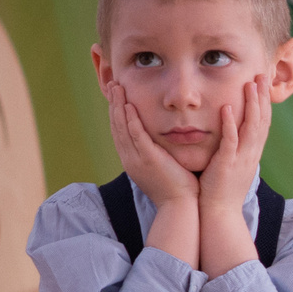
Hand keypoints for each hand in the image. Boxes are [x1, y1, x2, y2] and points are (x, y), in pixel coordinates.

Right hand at [104, 81, 199, 208]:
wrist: (180, 207)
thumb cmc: (176, 189)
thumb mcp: (162, 168)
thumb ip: (157, 154)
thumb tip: (160, 143)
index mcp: (133, 160)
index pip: (120, 131)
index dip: (116, 112)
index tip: (116, 95)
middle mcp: (130, 158)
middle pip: (116, 126)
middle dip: (113, 104)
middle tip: (112, 85)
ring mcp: (137, 159)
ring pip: (122, 128)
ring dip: (118, 106)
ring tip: (117, 88)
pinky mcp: (149, 160)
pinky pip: (137, 137)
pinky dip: (131, 121)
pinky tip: (128, 107)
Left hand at [197, 73, 272, 212]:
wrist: (220, 213)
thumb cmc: (222, 190)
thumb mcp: (234, 165)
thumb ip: (235, 148)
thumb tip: (233, 133)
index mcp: (253, 152)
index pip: (262, 122)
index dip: (263, 102)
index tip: (261, 84)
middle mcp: (251, 153)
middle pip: (261, 120)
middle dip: (262, 97)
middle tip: (261, 75)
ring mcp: (241, 158)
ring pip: (250, 127)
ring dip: (251, 105)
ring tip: (250, 84)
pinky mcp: (227, 164)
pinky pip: (230, 141)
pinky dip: (230, 124)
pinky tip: (227, 109)